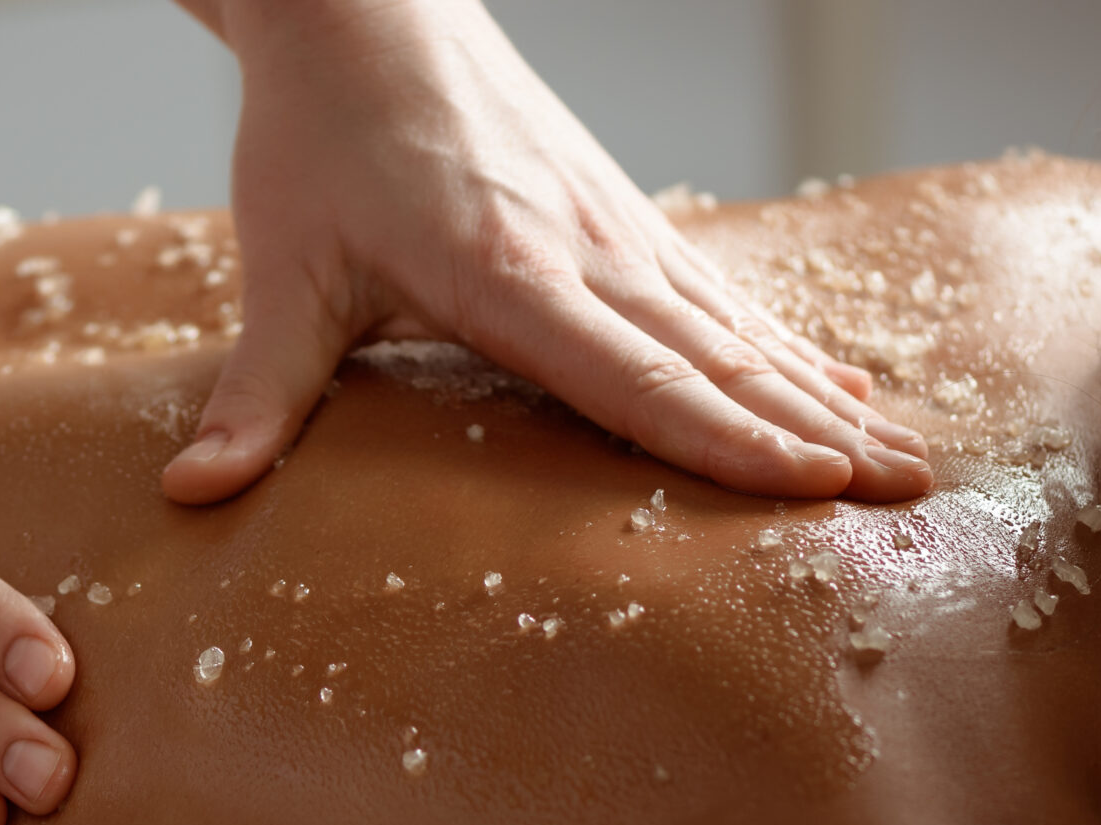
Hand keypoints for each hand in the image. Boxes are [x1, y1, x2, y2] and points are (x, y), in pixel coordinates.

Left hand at [163, 0, 930, 506]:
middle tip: (909, 500)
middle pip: (717, 361)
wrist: (365, 7)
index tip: (813, 487)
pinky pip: (724, 297)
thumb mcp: (279, 267)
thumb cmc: (316, 139)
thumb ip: (257, 391)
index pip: (633, 378)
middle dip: (816, 436)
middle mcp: (586, 253)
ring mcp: (617, 231)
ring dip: (827, 400)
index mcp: (506, 275)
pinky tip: (842, 390)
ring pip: (739, 330)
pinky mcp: (623, 219)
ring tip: (909, 464)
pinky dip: (790, 349)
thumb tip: (191, 496)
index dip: (725, 438)